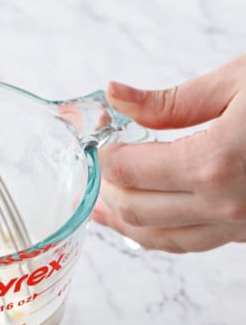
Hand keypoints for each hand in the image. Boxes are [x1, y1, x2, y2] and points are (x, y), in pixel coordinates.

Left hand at [92, 56, 245, 251]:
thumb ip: (171, 101)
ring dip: (126, 224)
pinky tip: (150, 220)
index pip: (128, 172)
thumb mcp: (240, 81)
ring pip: (162, 240)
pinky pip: (194, 243)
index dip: (104, 156)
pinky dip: (162, 233)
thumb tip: (117, 95)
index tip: (98, 138)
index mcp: (214, 162)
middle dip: (106, 191)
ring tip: (102, 210)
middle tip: (94, 169)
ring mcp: (242, 226)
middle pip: (136, 211)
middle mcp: (226, 204)